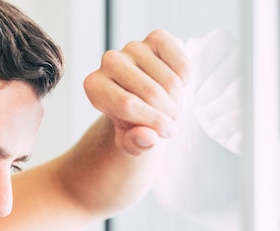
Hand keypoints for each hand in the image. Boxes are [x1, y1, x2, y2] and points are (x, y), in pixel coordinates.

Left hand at [84, 29, 190, 155]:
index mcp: (94, 86)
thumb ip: (135, 143)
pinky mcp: (156, 38)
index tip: (165, 132)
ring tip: (170, 108)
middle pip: (151, 92)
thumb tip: (147, 137)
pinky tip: (175, 87)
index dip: (152, 121)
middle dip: (168, 113)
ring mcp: (133, 47)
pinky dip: (185, 81)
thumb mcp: (130, 142)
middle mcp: (109, 61)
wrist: (141, 100)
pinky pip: (182, 64)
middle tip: (170, 124)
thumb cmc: (131, 122)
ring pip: (169, 80)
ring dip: (177, 101)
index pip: (128, 105)